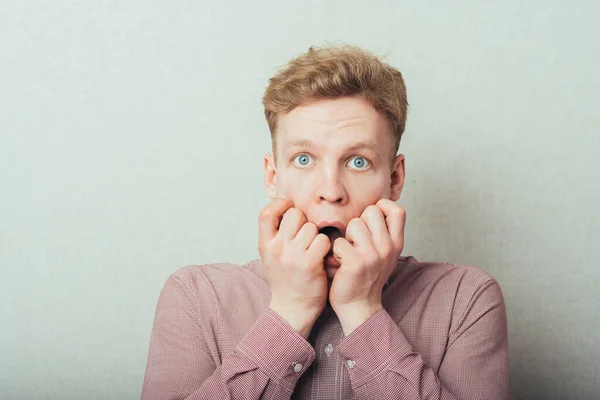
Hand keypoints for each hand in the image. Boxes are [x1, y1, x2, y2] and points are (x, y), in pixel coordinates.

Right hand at [258, 198, 330, 337]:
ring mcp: (293, 255)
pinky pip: (323, 240)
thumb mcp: (270, 257)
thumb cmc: (284, 280)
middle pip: (294, 214)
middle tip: (306, 236)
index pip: (266, 212)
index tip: (289, 209)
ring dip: (316, 236)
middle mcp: (276, 248)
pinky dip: (326, 247)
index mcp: (265, 244)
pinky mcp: (310, 263)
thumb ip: (275, 235)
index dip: (280, 205)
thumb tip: (285, 209)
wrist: (292, 309)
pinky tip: (322, 257)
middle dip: (304, 221)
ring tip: (313, 250)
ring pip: (311, 227)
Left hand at [329, 199, 405, 334]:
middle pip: (372, 211)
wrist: (359, 306)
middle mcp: (388, 248)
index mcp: (396, 243)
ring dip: (346, 237)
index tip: (371, 220)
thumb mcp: (383, 253)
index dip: (382, 207)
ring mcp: (373, 256)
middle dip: (359, 222)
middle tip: (356, 241)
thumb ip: (382, 232)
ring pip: (354, 224)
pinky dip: (335, 252)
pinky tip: (340, 263)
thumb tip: (374, 206)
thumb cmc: (366, 276)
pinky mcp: (356, 263)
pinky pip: (340, 242)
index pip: (397, 210)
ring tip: (348, 252)